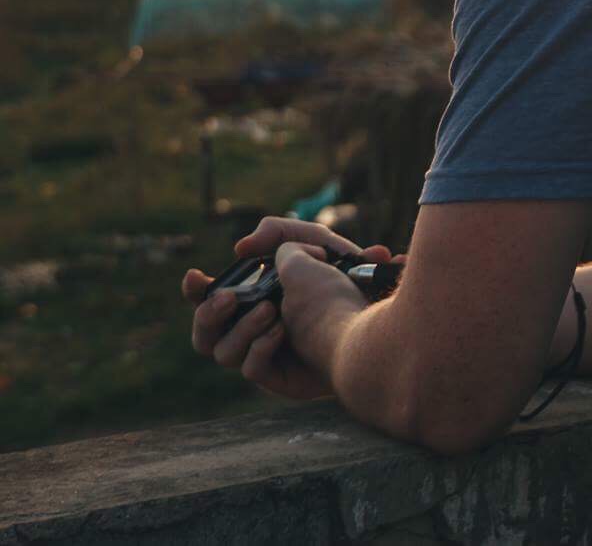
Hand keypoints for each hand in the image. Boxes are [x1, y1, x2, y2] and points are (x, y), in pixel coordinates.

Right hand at [182, 216, 395, 400]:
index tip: (195, 276)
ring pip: (222, 353)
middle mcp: (256, 330)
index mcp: (257, 300)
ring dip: (240, 327)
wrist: (376, 322)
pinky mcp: (279, 380)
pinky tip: (280, 332)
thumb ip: (279, 234)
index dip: (196, 291)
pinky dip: (260, 347)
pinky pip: (250, 369)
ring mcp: (266, 357)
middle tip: (230, 297)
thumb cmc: (347, 284)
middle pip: (204, 334)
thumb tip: (243, 247)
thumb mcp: (316, 242)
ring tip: (271, 311)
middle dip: (208, 313)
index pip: (211, 301)